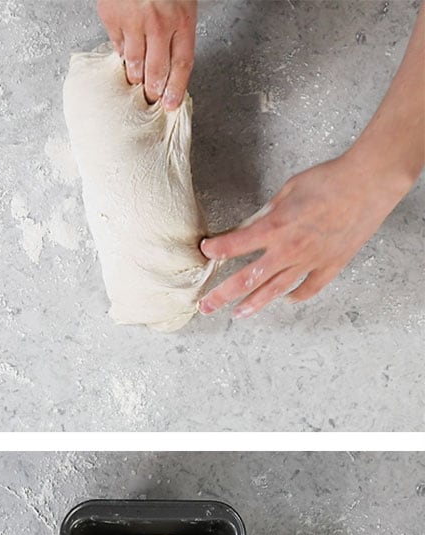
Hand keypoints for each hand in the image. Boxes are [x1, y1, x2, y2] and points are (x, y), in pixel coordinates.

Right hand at [96, 0, 196, 108]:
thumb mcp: (183, 1)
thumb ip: (179, 27)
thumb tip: (172, 60)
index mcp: (182, 19)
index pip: (182, 63)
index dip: (176, 88)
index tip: (170, 103)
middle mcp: (158, 25)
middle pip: (157, 70)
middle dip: (153, 89)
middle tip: (151, 98)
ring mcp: (132, 23)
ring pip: (134, 63)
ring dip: (135, 76)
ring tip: (136, 81)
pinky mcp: (112, 19)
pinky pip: (116, 46)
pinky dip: (121, 53)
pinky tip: (125, 55)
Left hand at [199, 152, 409, 317]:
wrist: (370, 181)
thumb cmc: (330, 179)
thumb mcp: (286, 191)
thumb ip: (265, 214)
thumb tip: (248, 228)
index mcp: (274, 228)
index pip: (233, 246)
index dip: (214, 250)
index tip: (205, 252)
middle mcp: (289, 250)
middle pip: (247, 279)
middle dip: (222, 295)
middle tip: (205, 306)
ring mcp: (311, 261)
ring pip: (275, 290)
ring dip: (253, 304)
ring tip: (237, 314)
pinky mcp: (332, 264)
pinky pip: (309, 288)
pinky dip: (296, 296)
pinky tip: (285, 300)